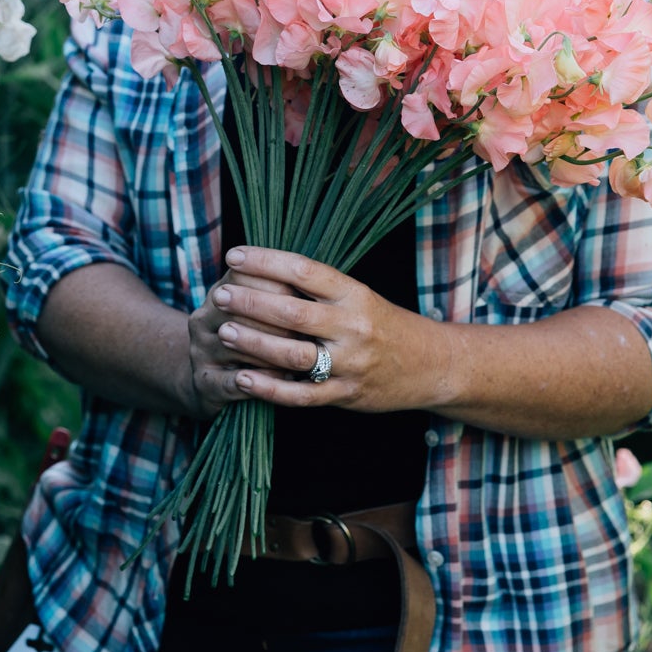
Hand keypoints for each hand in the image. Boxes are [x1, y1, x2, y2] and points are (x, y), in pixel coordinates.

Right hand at [181, 267, 299, 418]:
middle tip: (312, 330)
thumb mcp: (255, 307)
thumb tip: (316, 283)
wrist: (209, 377)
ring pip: (240, 347)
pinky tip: (286, 379)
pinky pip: (235, 382)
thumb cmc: (248, 333)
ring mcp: (201, 351)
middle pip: (242, 310)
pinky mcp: (205, 383)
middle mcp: (204, 318)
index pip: (245, 276)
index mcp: (220, 291)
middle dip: (280, 320)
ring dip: (275, 352)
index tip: (309, 294)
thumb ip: (279, 291)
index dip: (279, 283)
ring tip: (305, 355)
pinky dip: (264, 381)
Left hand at [210, 246, 448, 412]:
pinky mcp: (346, 395)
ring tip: (223, 332)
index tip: (233, 256)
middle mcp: (353, 327)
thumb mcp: (360, 296)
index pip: (304, 271)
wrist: (432, 365)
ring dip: (254, 343)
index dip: (265, 261)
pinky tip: (243, 378)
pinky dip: (270, 388)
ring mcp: (350, 364)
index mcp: (355, 294)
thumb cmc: (385, 324)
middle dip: (251, 303)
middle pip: (293, 313)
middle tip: (219, 295)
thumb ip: (317, 288)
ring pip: (294, 354)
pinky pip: (302, 395)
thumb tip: (263, 267)